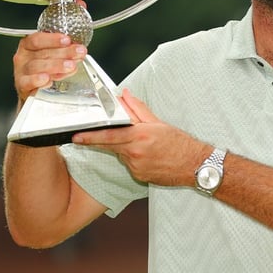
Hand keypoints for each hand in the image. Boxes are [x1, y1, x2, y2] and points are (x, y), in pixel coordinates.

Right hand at [11, 32, 86, 103]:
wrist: (33, 91)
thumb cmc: (42, 70)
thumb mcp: (52, 57)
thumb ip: (63, 52)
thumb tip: (79, 50)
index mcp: (28, 46)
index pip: (38, 39)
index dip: (53, 40)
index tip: (67, 40)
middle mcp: (23, 57)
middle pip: (42, 53)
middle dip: (63, 53)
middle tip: (78, 53)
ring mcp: (21, 71)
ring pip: (36, 66)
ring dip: (56, 65)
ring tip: (70, 66)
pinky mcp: (22, 86)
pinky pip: (28, 82)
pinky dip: (38, 80)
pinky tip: (47, 79)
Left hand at [72, 90, 209, 187]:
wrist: (195, 166)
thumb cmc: (180, 143)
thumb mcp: (159, 122)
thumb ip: (137, 109)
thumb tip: (124, 96)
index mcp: (139, 136)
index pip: (108, 136)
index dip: (90, 137)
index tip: (76, 137)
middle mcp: (134, 153)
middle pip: (111, 145)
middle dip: (105, 140)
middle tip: (104, 136)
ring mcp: (136, 167)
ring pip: (121, 154)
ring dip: (125, 148)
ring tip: (145, 145)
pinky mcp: (139, 177)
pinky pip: (129, 165)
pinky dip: (133, 159)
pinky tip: (148, 156)